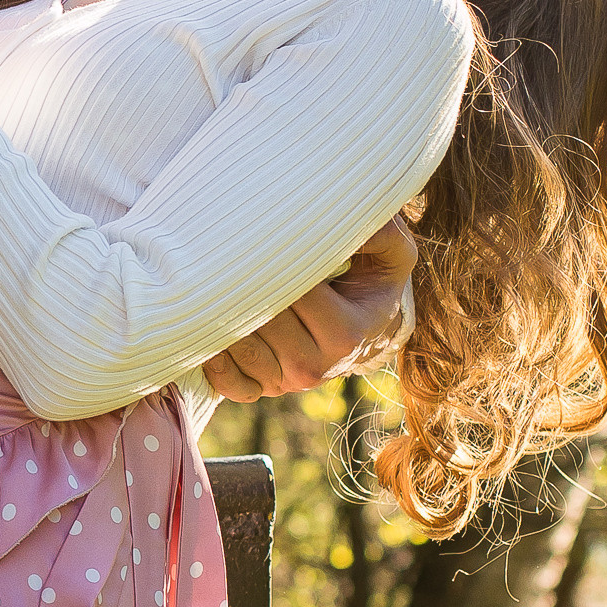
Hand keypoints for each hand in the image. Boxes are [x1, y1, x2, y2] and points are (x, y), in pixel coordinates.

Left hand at [199, 212, 418, 403]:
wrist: (369, 325)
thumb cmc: (372, 278)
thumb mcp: (390, 252)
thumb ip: (379, 232)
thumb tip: (342, 217)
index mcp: (344, 333)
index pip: (291, 294)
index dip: (273, 262)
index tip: (264, 238)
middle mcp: (315, 365)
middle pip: (259, 320)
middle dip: (243, 285)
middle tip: (229, 254)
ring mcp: (288, 381)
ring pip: (239, 349)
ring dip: (222, 317)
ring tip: (220, 283)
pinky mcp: (266, 389)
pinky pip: (229, 383)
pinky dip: (216, 360)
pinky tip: (216, 329)